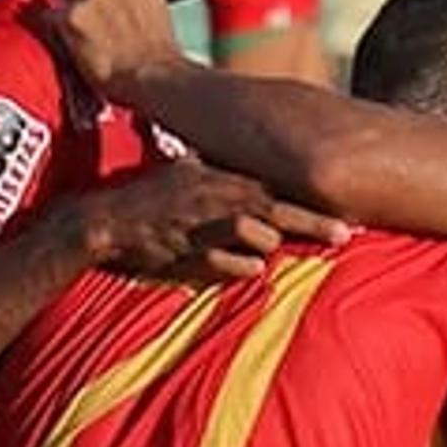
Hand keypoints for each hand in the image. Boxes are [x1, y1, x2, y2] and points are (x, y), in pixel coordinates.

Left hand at [42, 0, 184, 98]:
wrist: (156, 79)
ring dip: (79, 28)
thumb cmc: (162, 58)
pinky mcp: (73, 16)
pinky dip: (65, 38)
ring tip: (100, 53)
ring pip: (73, 8)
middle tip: (105, 36)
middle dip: (91, 10)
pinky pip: (57, 24)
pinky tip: (84, 54)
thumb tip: (119, 6)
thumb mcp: (157, 16)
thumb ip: (134, 0)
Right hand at [77, 162, 343, 284]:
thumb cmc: (151, 207)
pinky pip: (220, 258)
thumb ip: (224, 187)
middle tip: (345, 234)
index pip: (275, 188)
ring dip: (271, 242)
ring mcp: (199, 222)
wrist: (102, 222)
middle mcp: (214, 196)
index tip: (343, 210)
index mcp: (219, 179)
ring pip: (252, 229)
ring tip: (281, 252)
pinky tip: (254, 267)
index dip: (309, 201)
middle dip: (312, 222)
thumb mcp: (188, 180)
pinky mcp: (182, 247)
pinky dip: (240, 264)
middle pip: (275, 208)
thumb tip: (260, 203)